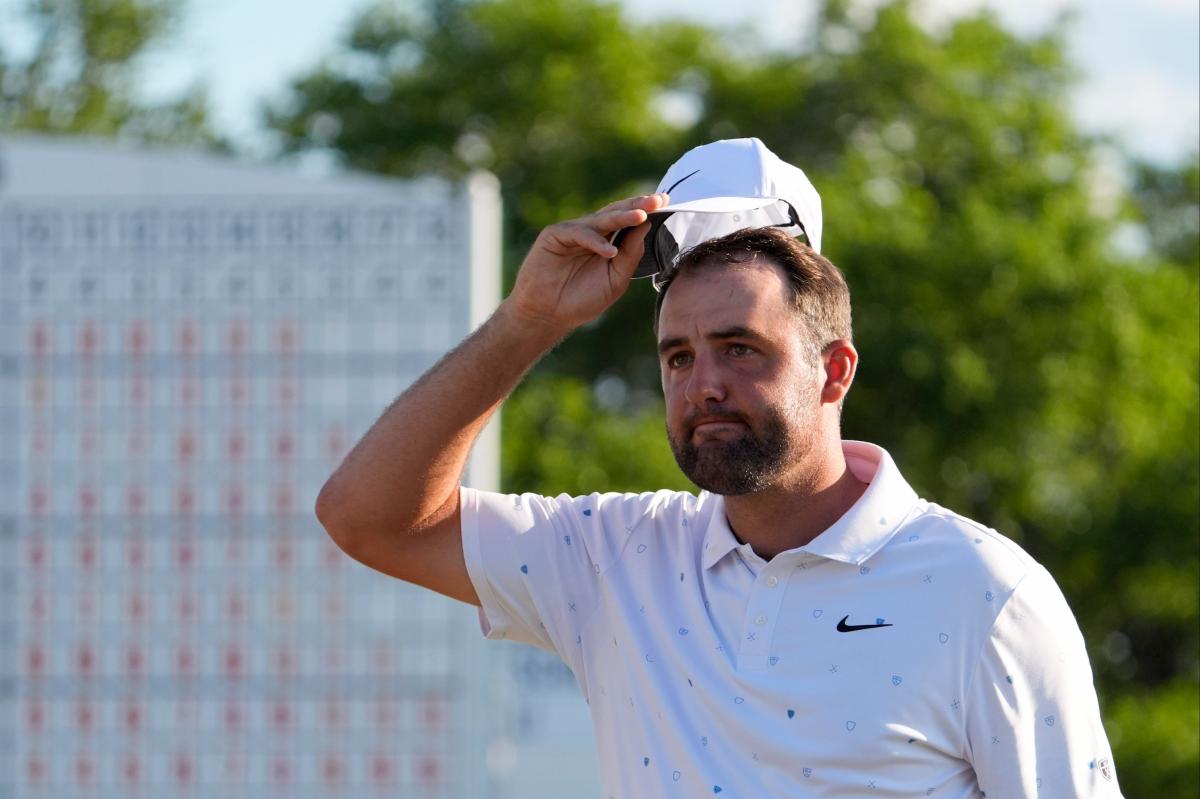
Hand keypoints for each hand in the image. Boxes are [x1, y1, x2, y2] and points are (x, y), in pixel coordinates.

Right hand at [504, 193, 668, 335]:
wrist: (549, 315)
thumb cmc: (581, 300)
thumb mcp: (615, 280)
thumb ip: (630, 255)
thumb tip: (646, 226)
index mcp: (608, 241)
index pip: (629, 221)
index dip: (646, 212)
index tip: (666, 202)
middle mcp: (592, 232)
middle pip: (617, 213)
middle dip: (638, 206)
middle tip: (657, 200)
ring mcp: (573, 232)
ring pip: (601, 219)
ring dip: (622, 217)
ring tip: (641, 217)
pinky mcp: (555, 235)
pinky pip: (579, 232)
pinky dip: (595, 241)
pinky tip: (609, 251)